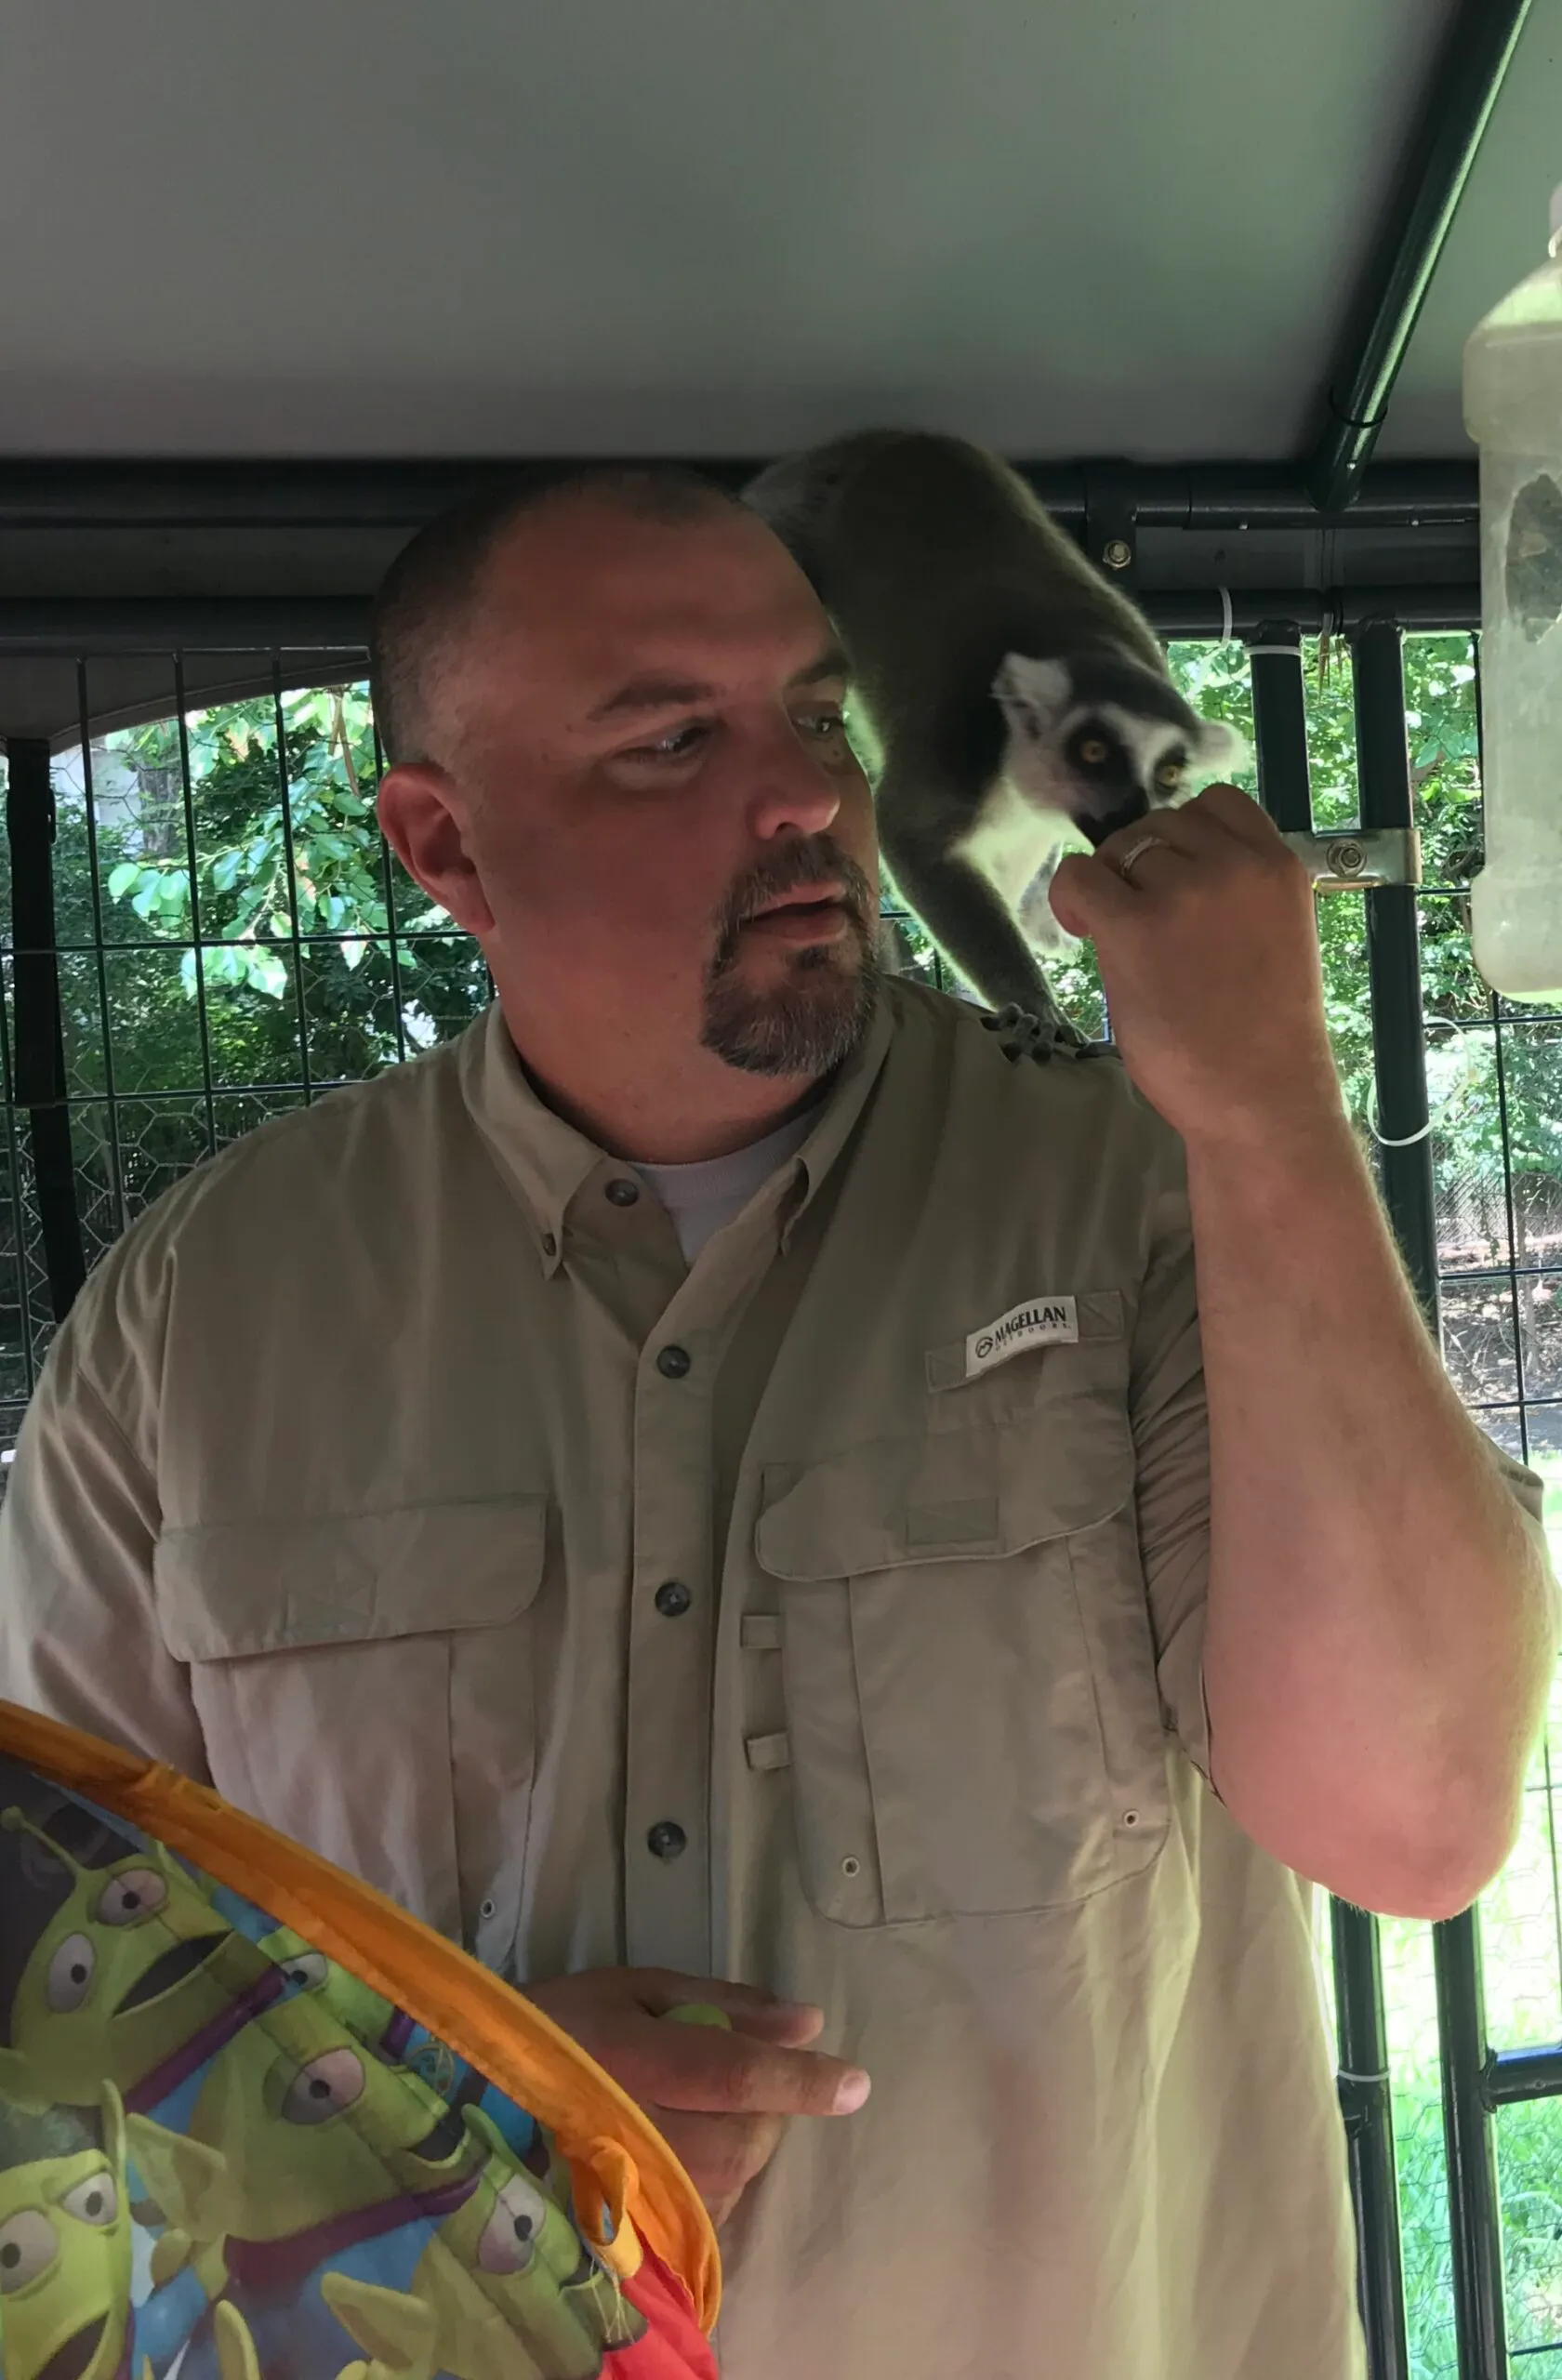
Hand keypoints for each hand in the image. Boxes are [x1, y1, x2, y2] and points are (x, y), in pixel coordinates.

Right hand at [527, 1966, 869, 2224]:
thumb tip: (805, 2021)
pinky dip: (718, 2184)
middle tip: (748, 2078)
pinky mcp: (627, 2234)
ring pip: (730, 2180)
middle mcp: (633, 2135)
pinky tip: (690, 2155)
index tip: (855, 2083)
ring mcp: (629, 2194)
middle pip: (742, 2136)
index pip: (732, 2074)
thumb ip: (720, 2004)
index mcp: (634, 2062)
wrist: (471, 2099)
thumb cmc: (554, 2029)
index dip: (798, 2080)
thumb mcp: (631, 1990)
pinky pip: (706, 2217)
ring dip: (744, 2145)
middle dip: (769, 2107)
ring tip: (707, 2114)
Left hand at [1047, 785, 1343, 1152]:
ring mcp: (1185, 893)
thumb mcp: (1275, 936)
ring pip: (1120, 853)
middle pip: (1160, 825)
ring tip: (1126, 943)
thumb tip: (1163, 869)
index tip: (1171, 877)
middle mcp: (1234, 867)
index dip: (1182, 836)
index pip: (1217, 805)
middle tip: (1139, 918)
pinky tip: (1083, 930)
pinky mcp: (1135, 926)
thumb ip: (1235, 893)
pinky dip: (1072, 899)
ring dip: (1111, 890)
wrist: (1261, 1101)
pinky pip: (1080, 879)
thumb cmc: (1264, 1036)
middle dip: (1140, 865)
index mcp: (1279, 866)